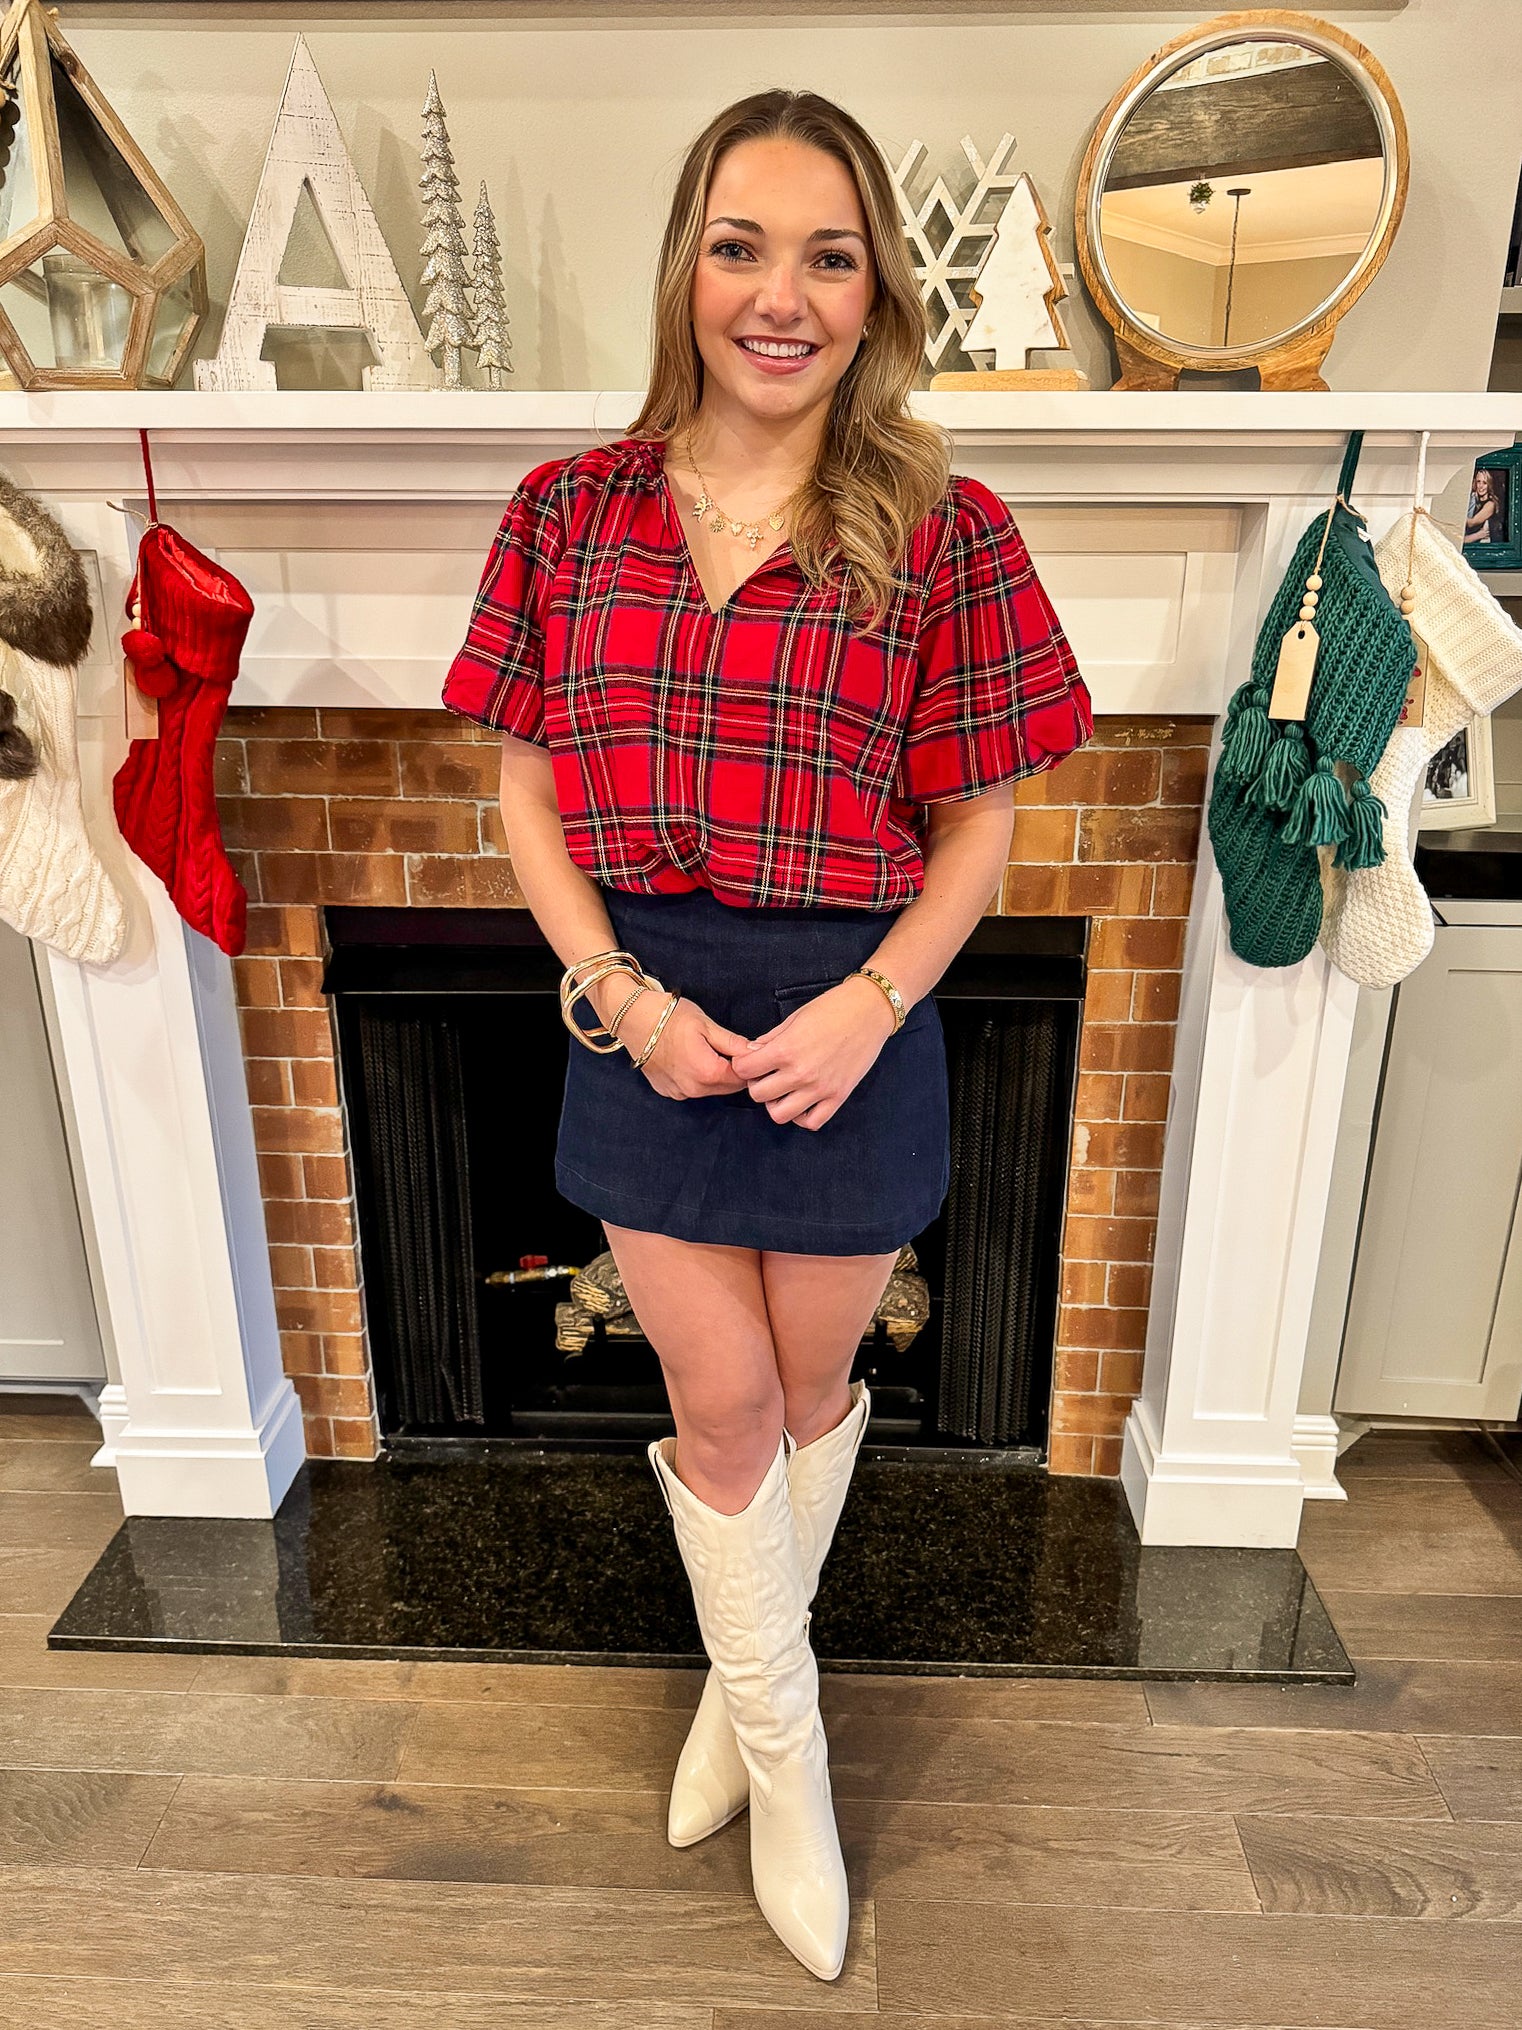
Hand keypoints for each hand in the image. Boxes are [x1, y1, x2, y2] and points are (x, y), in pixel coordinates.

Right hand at [611, 988, 750, 1099]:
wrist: (632, 1018)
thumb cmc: (669, 1016)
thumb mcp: (706, 1025)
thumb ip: (734, 1043)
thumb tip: (757, 1052)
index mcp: (707, 1073)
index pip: (742, 1078)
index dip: (749, 1064)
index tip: (747, 1049)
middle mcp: (693, 1089)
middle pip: (727, 1087)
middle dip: (734, 1072)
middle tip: (729, 1048)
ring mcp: (678, 1092)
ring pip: (710, 1090)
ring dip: (716, 1075)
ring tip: (708, 1050)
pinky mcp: (667, 1091)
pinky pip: (692, 1089)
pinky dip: (698, 1078)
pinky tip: (691, 1058)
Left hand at [730, 976, 896, 1130]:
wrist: (870, 1010)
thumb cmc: (832, 1008)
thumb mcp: (794, 1018)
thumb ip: (770, 1039)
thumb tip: (751, 1053)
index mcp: (786, 1050)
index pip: (744, 1070)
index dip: (743, 1064)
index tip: (750, 1060)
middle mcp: (800, 1073)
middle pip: (758, 1095)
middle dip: (757, 1083)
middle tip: (766, 1074)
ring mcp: (820, 1088)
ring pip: (780, 1115)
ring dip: (776, 1103)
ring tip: (783, 1089)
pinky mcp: (838, 1096)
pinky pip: (812, 1122)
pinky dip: (802, 1116)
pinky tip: (802, 1101)